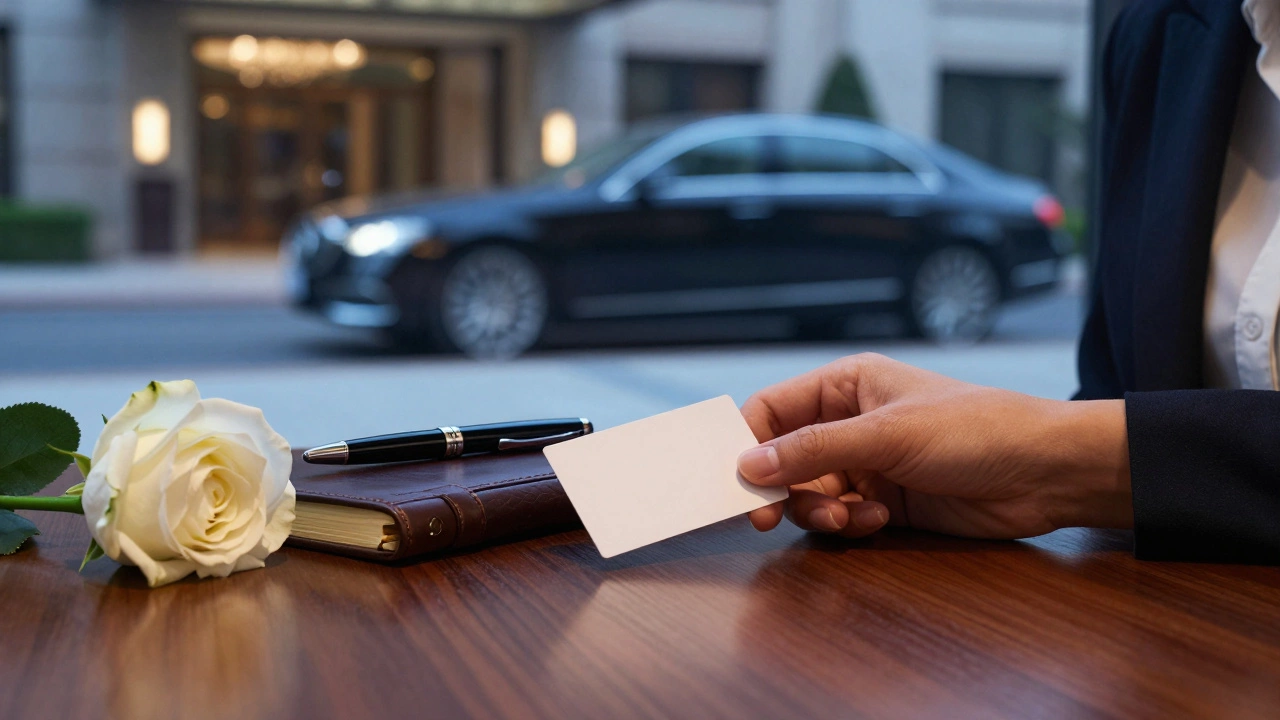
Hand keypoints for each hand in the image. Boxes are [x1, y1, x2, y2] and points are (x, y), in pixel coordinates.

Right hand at [737, 353, 1132, 539]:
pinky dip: (850, 525)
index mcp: (845, 385)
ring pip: (808, 494)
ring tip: (849, 518)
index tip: (735, 480)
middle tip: (770, 518)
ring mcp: (867, 464)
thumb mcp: (887, 433)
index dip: (748, 443)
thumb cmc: (974, 429)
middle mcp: (849, 422)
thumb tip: (746, 466)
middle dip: (781, 488)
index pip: (772, 410)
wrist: (1045, 473)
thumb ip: (813, 450)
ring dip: (819, 511)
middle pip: (782, 459)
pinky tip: (880, 520)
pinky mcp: (885, 502)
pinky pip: (841, 518)